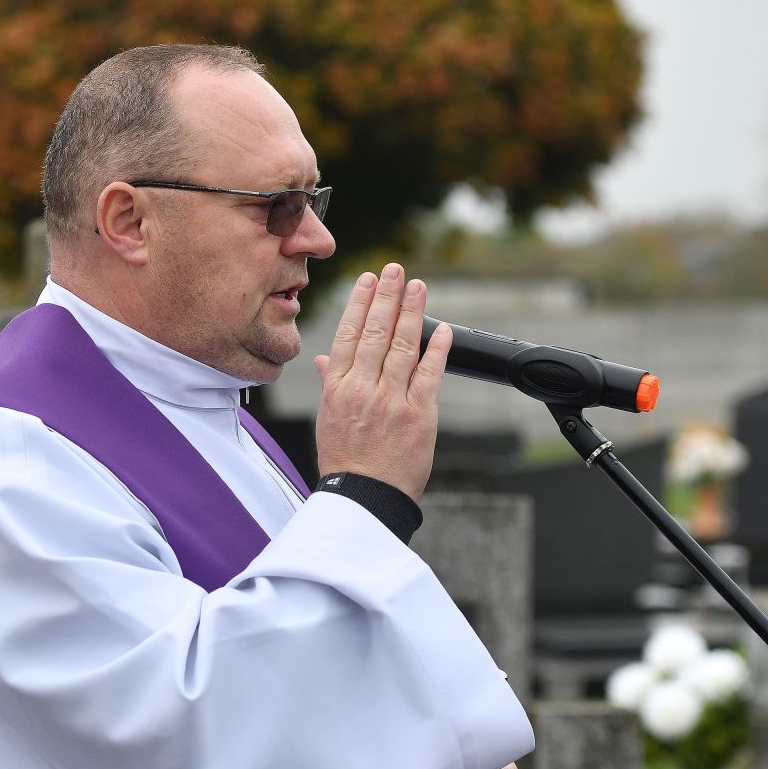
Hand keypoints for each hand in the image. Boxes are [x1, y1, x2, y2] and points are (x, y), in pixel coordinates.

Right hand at [313, 264, 450, 500]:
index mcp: (337, 389)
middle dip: (386, 296)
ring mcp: (391, 401)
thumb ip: (331, 384)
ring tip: (417, 287)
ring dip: (411, 312)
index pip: (348, 334)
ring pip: (402, 346)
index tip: (368, 280)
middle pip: (375, 332)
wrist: (364, 498)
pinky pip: (430, 374)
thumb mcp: (328, 420)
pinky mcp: (418, 415)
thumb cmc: (346, 463)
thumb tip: (325, 359)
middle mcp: (362, 390)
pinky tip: (442, 328)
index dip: (360, 303)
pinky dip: (437, 349)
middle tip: (395, 270)